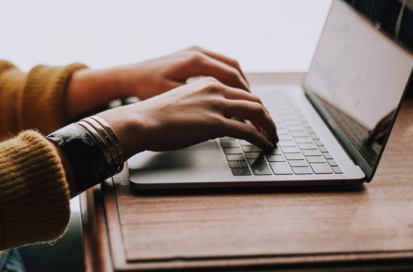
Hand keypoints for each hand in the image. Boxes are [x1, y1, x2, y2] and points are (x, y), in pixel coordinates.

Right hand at [96, 78, 277, 158]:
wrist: (140, 121)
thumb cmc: (152, 117)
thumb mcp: (180, 105)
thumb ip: (199, 109)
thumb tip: (209, 126)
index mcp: (206, 83)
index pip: (239, 91)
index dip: (253, 105)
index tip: (257, 117)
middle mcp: (215, 89)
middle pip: (253, 99)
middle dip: (266, 116)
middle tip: (270, 129)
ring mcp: (216, 105)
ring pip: (257, 111)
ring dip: (269, 126)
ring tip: (272, 138)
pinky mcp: (216, 123)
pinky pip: (248, 130)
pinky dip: (261, 138)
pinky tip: (264, 145)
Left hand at [111, 46, 249, 99]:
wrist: (130, 76)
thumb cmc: (147, 89)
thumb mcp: (174, 99)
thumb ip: (200, 105)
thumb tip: (225, 116)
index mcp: (196, 61)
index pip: (232, 77)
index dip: (245, 95)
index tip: (254, 110)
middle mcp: (198, 52)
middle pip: (234, 69)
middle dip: (247, 90)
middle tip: (255, 108)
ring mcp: (195, 51)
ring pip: (228, 65)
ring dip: (239, 83)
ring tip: (246, 101)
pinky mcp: (191, 55)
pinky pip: (218, 64)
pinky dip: (228, 78)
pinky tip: (229, 92)